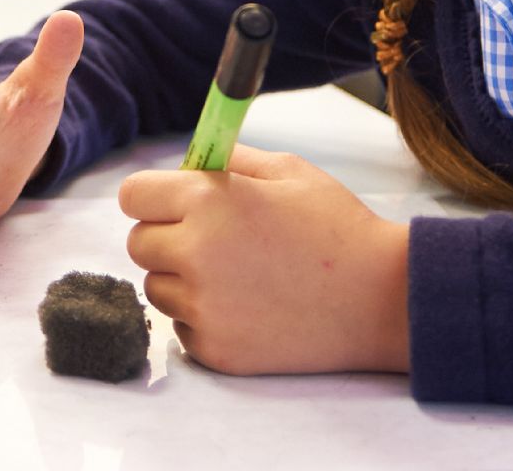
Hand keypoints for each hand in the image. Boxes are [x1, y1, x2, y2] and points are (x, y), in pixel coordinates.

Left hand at [120, 145, 410, 375]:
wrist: (380, 299)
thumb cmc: (337, 227)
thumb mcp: (287, 171)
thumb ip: (228, 162)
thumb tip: (186, 164)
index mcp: (208, 201)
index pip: (132, 195)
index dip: (152, 197)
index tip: (172, 203)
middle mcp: (195, 254)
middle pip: (139, 244)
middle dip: (167, 237)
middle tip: (213, 240)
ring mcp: (203, 307)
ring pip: (157, 288)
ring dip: (182, 280)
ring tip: (238, 275)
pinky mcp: (214, 349)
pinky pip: (182, 327)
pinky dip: (204, 318)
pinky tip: (248, 306)